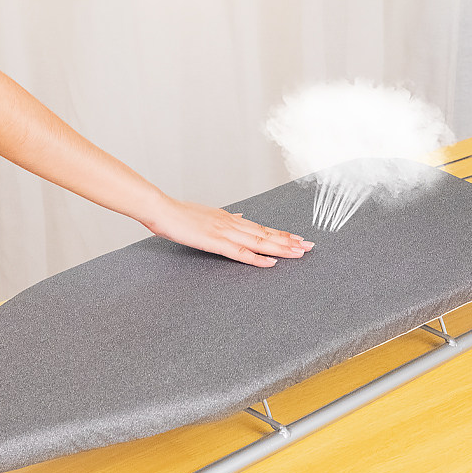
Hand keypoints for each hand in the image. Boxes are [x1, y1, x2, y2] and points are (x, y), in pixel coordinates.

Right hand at [143, 196, 313, 266]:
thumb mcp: (208, 214)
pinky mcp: (215, 242)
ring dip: (281, 248)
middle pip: (266, 234)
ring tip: (300, 252)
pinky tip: (271, 263)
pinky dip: (257, 258)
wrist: (162, 209)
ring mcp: (225, 232)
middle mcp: (232, 223)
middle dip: (289, 241)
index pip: (261, 227)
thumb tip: (242, 217)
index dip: (281, 233)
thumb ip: (227, 218)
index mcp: (230, 218)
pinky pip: (240, 253)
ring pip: (259, 242)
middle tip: (310, 246)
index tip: (298, 238)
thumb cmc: (179, 214)